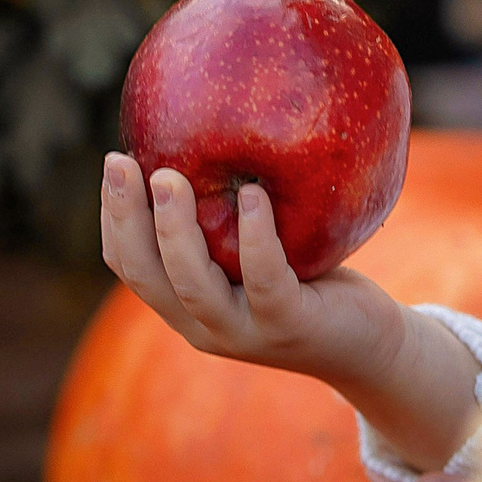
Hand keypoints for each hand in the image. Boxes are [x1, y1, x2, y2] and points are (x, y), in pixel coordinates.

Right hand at [97, 152, 400, 380]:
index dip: (113, 218)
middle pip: (147, 275)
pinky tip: (252, 194)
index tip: (113, 165)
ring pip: (192, 285)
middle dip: (126, 217)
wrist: (368, 345)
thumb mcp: (259, 254)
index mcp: (186, 307)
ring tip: (169, 177)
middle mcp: (204, 326)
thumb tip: (213, 136)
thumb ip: (228, 221)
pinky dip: (255, 236)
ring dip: (175, 228)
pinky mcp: (289, 326)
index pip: (130, 267)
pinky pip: (264, 280)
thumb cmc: (311, 284)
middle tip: (119, 161)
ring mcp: (245, 331)